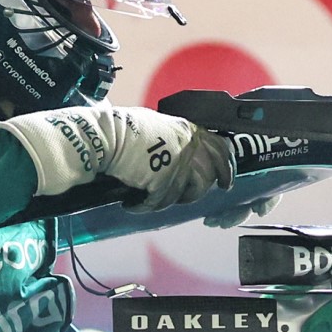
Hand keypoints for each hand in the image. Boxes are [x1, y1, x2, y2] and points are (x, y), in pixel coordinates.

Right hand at [0, 106, 236, 209]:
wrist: (106, 136)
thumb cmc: (124, 129)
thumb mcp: (159, 125)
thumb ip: (176, 138)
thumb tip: (184, 153)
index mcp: (189, 129)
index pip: (221, 149)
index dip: (226, 168)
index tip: (226, 181)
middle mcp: (189, 145)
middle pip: (206, 180)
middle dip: (194, 192)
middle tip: (182, 197)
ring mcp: (179, 163)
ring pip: (187, 194)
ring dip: (168, 199)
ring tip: (152, 196)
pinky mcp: (164, 180)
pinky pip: (161, 203)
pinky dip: (146, 206)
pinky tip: (133, 202)